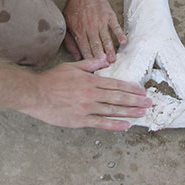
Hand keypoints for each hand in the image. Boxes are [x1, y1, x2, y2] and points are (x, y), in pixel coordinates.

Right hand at [23, 57, 150, 129]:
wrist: (36, 93)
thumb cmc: (52, 79)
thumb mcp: (71, 66)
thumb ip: (90, 64)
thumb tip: (104, 59)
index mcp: (90, 81)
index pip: (115, 84)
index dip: (130, 88)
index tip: (141, 91)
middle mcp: (91, 94)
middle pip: (118, 97)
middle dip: (135, 100)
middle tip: (148, 102)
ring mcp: (86, 108)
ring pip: (112, 110)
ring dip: (129, 112)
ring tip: (142, 113)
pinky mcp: (80, 120)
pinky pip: (100, 123)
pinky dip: (114, 125)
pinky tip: (125, 125)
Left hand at [63, 0, 126, 62]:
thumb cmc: (74, 8)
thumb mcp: (66, 24)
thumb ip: (70, 41)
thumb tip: (76, 56)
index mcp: (79, 31)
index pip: (85, 49)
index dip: (90, 59)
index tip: (95, 68)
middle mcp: (90, 28)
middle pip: (96, 46)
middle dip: (101, 57)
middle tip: (105, 67)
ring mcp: (100, 22)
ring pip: (106, 39)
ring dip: (110, 50)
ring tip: (113, 59)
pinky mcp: (109, 16)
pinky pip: (115, 27)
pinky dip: (120, 34)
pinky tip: (123, 42)